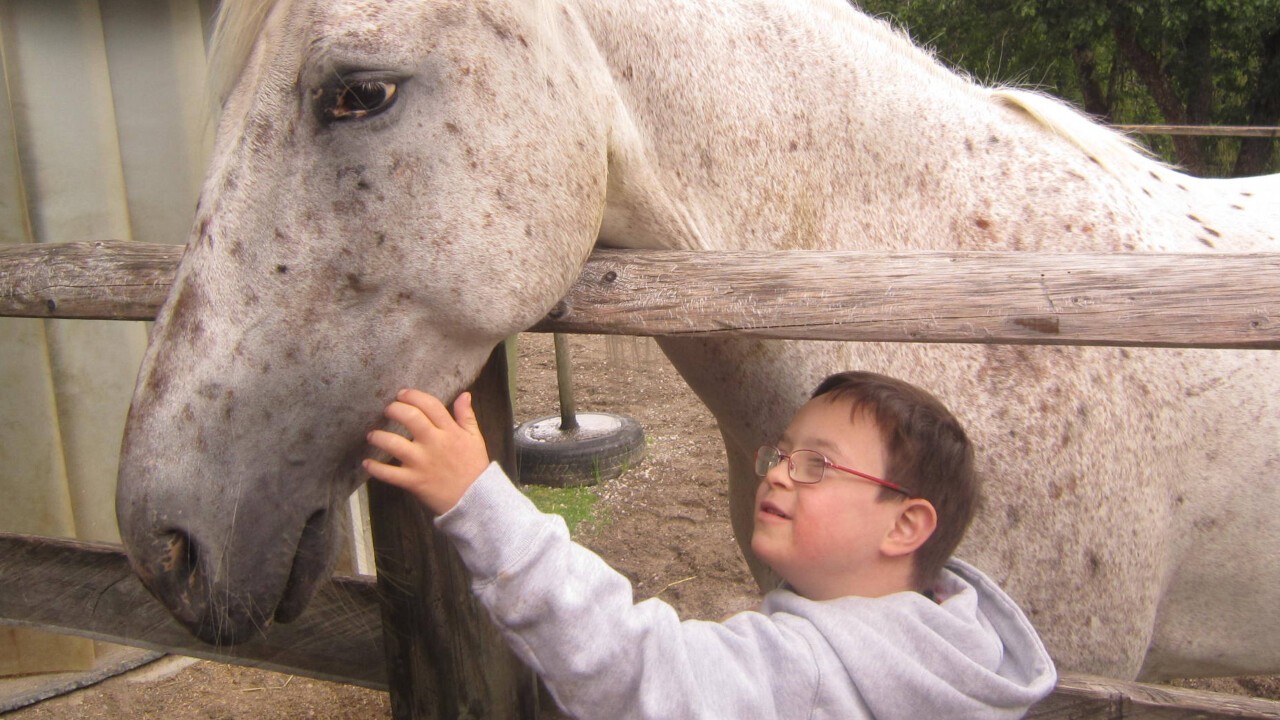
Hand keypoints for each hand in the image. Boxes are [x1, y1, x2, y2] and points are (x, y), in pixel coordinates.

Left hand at [364, 389, 490, 514]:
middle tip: (387, 410)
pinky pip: (389, 474)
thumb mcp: (475, 438)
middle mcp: (434, 443)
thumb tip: (463, 394)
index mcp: (450, 431)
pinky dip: (375, 468)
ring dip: (379, 437)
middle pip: (410, 417)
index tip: (402, 394)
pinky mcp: (413, 481)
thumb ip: (467, 416)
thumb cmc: (473, 467)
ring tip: (372, 435)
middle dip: (394, 409)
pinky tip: (367, 463)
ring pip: (394, 444)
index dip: (413, 396)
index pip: (430, 405)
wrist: (475, 499)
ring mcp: (422, 463)